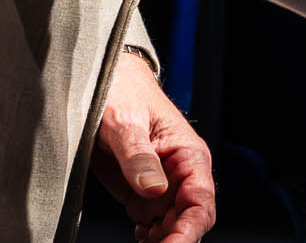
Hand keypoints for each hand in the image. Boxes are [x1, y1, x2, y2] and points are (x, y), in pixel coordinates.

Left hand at [90, 51, 215, 242]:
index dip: (189, 230)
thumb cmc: (122, 91)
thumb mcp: (125, 121)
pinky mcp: (142, 192)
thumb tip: (153, 188)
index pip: (201, 202)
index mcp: (189, 154)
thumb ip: (138, 156)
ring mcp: (162, 184)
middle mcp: (181, 173)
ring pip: (172, 226)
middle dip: (173, 239)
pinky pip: (154, 223)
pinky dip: (149, 237)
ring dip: (161, 240)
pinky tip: (138, 237)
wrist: (104, 80)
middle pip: (189, 220)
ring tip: (142, 242)